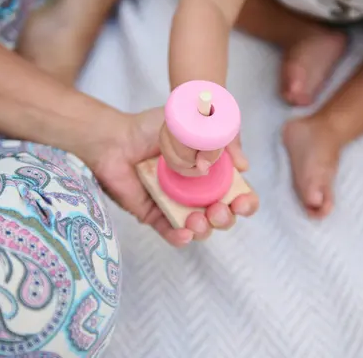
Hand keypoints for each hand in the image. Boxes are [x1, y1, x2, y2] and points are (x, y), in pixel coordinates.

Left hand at [89, 107, 257, 246]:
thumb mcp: (196, 125)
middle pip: (222, 216)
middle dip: (226, 219)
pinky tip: (184, 232)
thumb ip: (223, 141)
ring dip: (205, 230)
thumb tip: (244, 167)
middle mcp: (196, 191)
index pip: (237, 194)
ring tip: (197, 220)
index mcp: (210, 172)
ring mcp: (175, 205)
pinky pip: (170, 233)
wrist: (117, 136)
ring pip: (199, 229)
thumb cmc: (153, 127)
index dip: (246, 202)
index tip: (242, 200)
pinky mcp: (153, 214)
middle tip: (218, 210)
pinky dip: (180, 237)